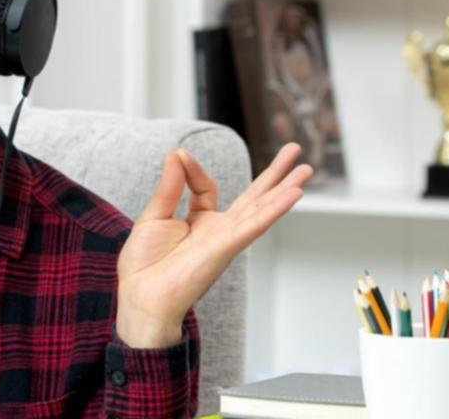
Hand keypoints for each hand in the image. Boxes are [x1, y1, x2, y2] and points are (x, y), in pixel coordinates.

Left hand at [115, 142, 311, 347]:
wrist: (142, 297)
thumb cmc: (145, 265)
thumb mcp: (154, 215)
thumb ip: (170, 185)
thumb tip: (177, 153)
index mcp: (199, 223)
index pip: (206, 188)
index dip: (194, 169)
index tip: (180, 156)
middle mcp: (218, 230)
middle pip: (253, 197)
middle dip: (274, 174)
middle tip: (294, 151)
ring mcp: (226, 239)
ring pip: (261, 208)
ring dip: (284, 188)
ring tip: (306, 169)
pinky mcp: (226, 248)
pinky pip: (254, 225)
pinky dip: (274, 210)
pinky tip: (293, 195)